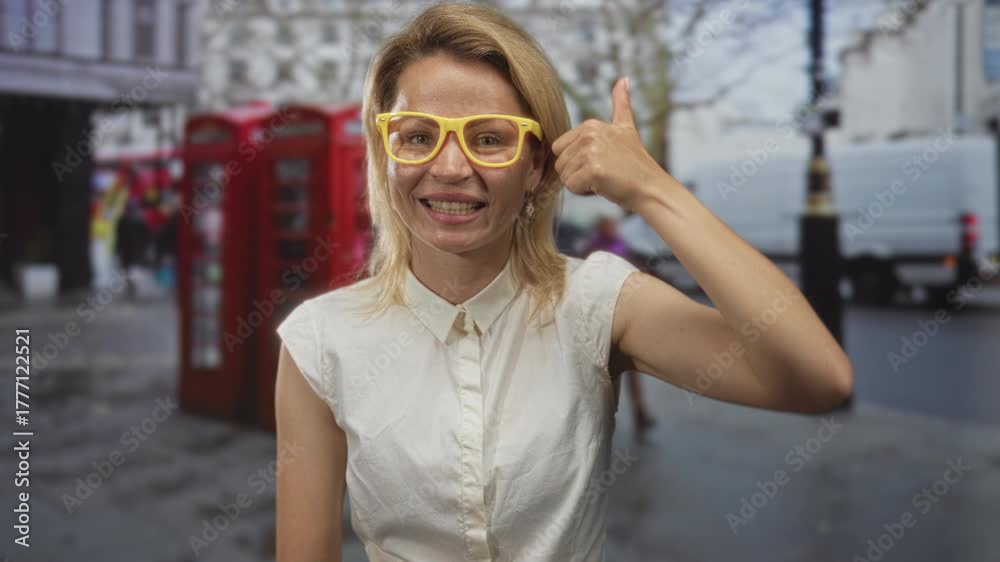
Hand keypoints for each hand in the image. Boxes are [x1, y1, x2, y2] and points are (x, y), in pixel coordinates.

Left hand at [551, 77, 669, 211]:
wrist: (650, 187)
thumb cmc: (636, 165)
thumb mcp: (626, 128)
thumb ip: (621, 103)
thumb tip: (624, 78)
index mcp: (591, 125)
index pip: (560, 149)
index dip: (576, 161)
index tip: (600, 161)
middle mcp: (589, 134)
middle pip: (560, 163)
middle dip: (576, 173)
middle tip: (602, 172)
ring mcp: (591, 151)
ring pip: (564, 176)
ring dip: (580, 183)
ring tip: (604, 179)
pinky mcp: (593, 170)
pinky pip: (571, 186)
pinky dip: (584, 192)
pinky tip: (603, 186)